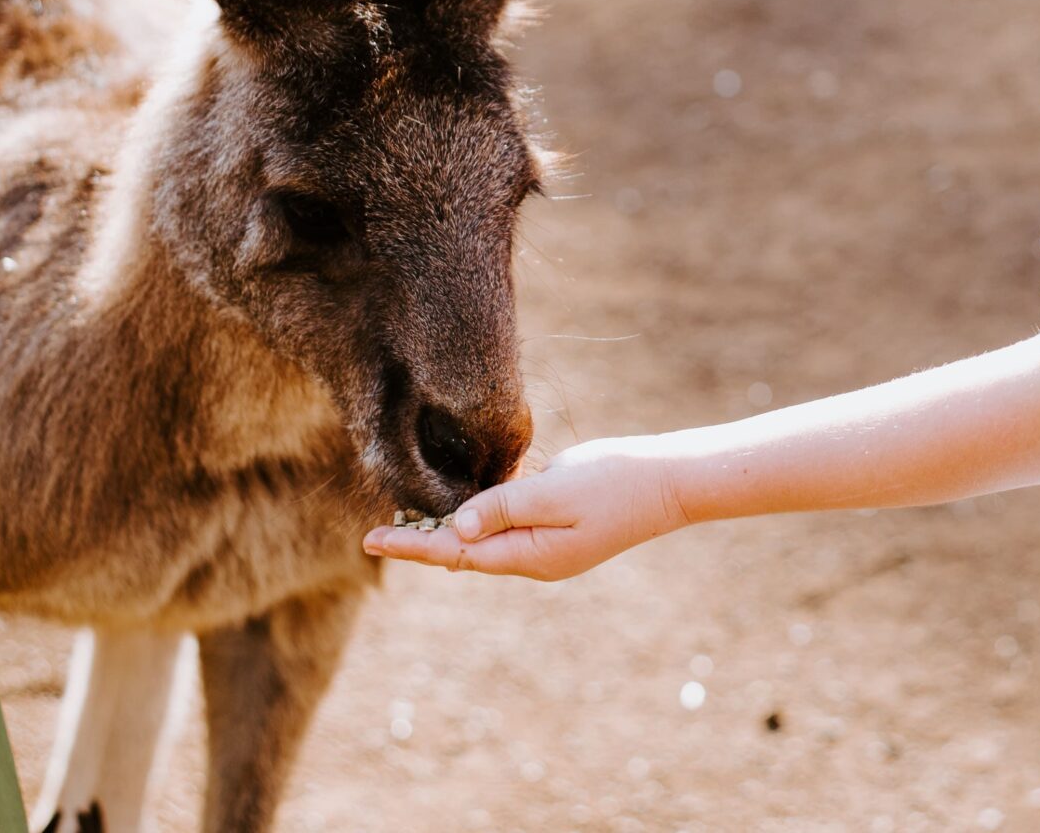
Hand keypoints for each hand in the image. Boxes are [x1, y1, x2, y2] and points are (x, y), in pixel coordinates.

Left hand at [362, 437, 686, 579]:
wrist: (668, 482)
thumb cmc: (615, 483)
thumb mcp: (554, 492)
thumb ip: (505, 507)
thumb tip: (458, 525)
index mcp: (529, 555)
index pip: (456, 553)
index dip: (413, 545)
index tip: (371, 540)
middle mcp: (532, 555)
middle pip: (465, 549)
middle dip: (423, 539)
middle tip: (379, 529)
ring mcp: (546, 540)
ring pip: (486, 534)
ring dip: (450, 525)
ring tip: (410, 516)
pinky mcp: (557, 520)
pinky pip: (509, 519)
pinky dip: (482, 509)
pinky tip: (465, 497)